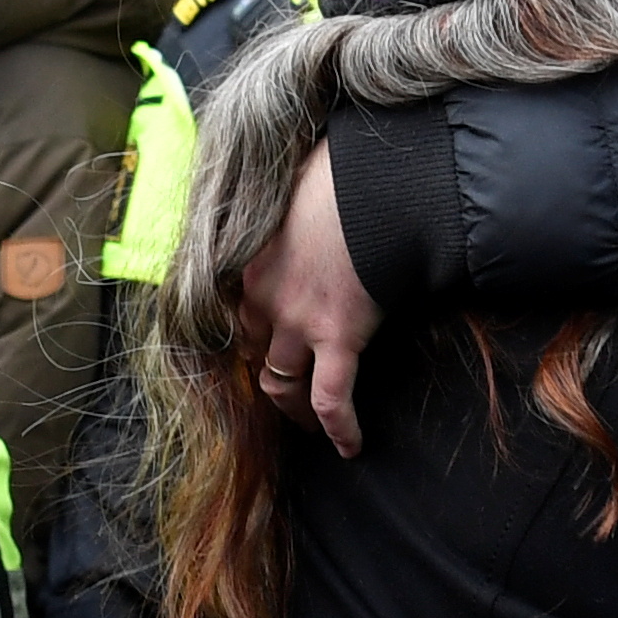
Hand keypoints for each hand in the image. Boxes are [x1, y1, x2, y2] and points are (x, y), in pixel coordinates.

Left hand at [250, 147, 378, 454]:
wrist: (382, 181)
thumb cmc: (348, 170)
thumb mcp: (298, 181)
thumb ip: (289, 205)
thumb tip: (303, 199)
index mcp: (248, 255)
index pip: (235, 308)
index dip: (249, 330)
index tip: (264, 341)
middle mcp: (261, 294)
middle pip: (251, 348)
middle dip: (266, 369)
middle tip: (287, 386)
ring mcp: (296, 320)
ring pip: (280, 382)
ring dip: (292, 408)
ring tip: (311, 425)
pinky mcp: (337, 337)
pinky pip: (331, 397)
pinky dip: (338, 427)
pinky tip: (350, 446)